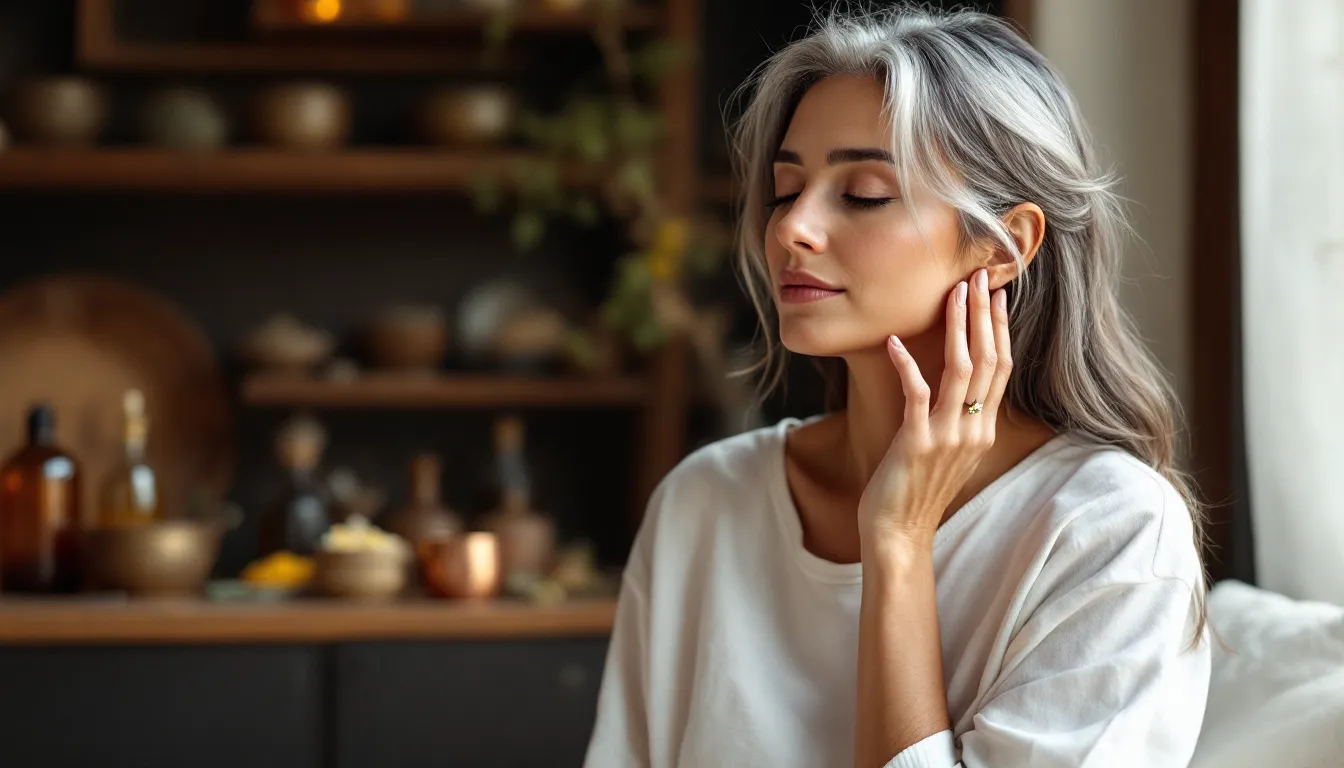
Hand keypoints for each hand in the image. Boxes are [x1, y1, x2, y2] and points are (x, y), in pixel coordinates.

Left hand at [857, 268, 1012, 544]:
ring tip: (953, 292)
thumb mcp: (946, 449)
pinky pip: (917, 394)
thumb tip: (953, 384)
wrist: (899, 534)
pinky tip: (894, 342)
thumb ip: (957, 417)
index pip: (1001, 368)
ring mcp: (947, 436)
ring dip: (958, 326)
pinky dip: (907, 365)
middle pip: (988, 360)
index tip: (996, 292)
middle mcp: (973, 430)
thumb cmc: (916, 490)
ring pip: (961, 370)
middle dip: (984, 314)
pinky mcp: (917, 443)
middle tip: (980, 275)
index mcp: (982, 429)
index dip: (1000, 328)